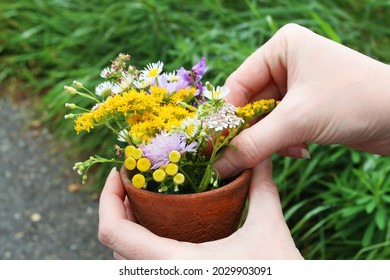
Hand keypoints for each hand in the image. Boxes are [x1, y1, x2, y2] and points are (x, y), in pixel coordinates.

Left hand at [98, 162, 302, 259]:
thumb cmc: (278, 276)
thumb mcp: (269, 231)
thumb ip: (263, 189)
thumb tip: (262, 155)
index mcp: (174, 263)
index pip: (113, 231)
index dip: (107, 198)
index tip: (119, 172)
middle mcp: (163, 276)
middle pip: (115, 244)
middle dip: (118, 207)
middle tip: (135, 180)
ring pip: (127, 258)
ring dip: (129, 226)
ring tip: (145, 199)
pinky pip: (144, 266)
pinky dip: (142, 243)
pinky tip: (163, 225)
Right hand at [215, 23, 389, 177]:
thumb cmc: (353, 102)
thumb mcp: (297, 121)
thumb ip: (253, 144)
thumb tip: (218, 165)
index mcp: (281, 48)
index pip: (237, 85)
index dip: (225, 118)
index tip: (213, 147)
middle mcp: (287, 62)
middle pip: (250, 103)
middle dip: (252, 132)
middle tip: (242, 158)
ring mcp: (297, 84)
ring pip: (265, 119)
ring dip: (271, 140)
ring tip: (288, 149)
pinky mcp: (307, 105)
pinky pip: (281, 126)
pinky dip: (286, 141)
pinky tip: (302, 149)